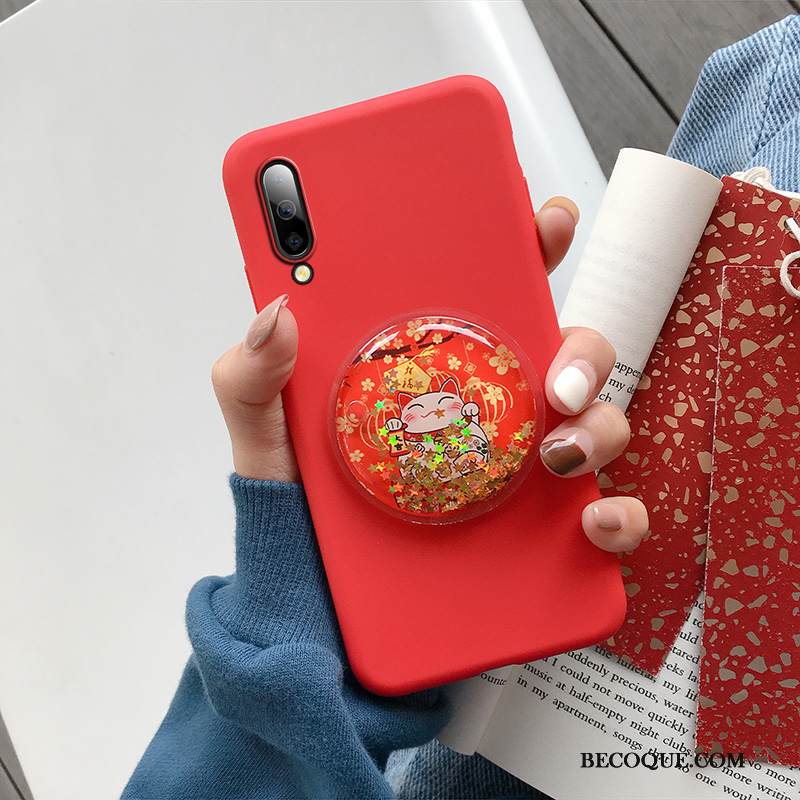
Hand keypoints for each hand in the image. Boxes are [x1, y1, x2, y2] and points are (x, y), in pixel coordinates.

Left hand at [212, 196, 647, 552]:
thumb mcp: (264, 437)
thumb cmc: (297, 511)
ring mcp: (518, 470)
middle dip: (583, 346)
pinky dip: (617, 517)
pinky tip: (591, 523)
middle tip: (556, 373)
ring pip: (596, 422)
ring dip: (600, 425)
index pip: (489, 292)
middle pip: (564, 350)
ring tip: (561, 453)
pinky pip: (603, 516)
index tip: (544, 221)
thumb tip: (278, 311)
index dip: (525, 247)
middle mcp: (488, 409)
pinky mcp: (535, 534)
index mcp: (433, 367)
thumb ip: (252, 376)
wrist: (311, 607)